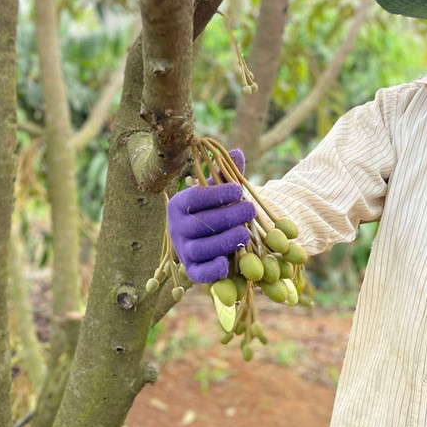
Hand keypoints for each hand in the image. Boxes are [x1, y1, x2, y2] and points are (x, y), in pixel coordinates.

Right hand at [167, 149, 254, 283]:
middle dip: (228, 216)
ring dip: (225, 240)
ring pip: (201, 248)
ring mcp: (183, 250)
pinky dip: (213, 270)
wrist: (208, 237)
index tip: (238, 189)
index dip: (217, 193)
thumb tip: (237, 152)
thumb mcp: (219, 191)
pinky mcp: (192, 270)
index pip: (195, 197)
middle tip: (250, 210)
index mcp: (179, 204)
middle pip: (201, 223)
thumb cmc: (214, 208)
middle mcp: (176, 228)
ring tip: (245, 232)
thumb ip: (227, 174)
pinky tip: (229, 261)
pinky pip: (199, 273)